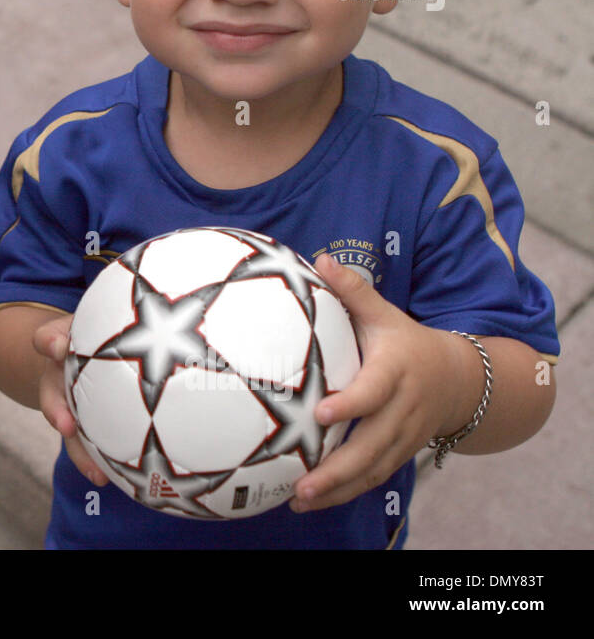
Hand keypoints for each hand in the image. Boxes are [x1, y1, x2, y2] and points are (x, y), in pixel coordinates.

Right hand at [33, 313, 109, 485]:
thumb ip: (112, 317)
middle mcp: (56, 375)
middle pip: (50, 393)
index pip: (48, 338)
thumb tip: (163, 304)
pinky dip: (94, 461)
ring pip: (66, 427)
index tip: (57, 348)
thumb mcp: (96, 320)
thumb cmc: (96, 332)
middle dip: (56, 410)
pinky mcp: (79, 420)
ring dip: (78, 450)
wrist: (73, 352)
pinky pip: (83, 443)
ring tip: (95, 474)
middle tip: (65, 425)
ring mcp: (66, 400)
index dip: (51, 343)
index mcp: (60, 345)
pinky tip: (109, 479)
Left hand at [289, 253, 470, 511]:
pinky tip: (314, 502)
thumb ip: (353, 290)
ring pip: (373, 469)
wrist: (461, 378)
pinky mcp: (401, 452)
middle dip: (339, 468)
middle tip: (303, 482)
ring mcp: (405, 436)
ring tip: (300, 501)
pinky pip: (374, 477)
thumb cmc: (406, 341)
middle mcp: (403, 410)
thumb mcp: (385, 313)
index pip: (374, 392)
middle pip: (373, 445)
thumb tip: (320, 258)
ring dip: (339, 489)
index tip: (321, 415)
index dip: (352, 405)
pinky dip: (347, 492)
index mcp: (396, 372)